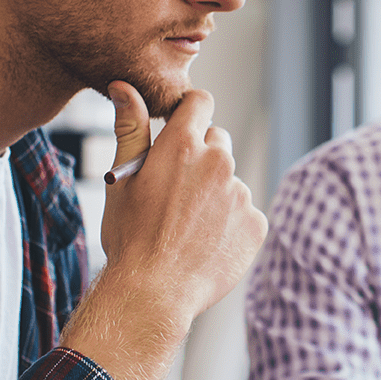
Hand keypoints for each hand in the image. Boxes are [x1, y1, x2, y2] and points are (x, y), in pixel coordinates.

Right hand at [61, 82, 267, 379]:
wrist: (153, 293)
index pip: (200, 102)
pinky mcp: (257, 224)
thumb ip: (130, 128)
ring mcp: (241, 194)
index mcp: (181, 145)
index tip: (182, 130)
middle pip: (218, 141)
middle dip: (201, 158)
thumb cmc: (130, 236)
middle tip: (176, 194)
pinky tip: (207, 246)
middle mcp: (218, 162)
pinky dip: (231, 226)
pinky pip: (246, 214)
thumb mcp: (122, 179)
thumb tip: (124, 86)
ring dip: (216, 195)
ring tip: (188, 228)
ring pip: (231, 182)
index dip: (190, 114)